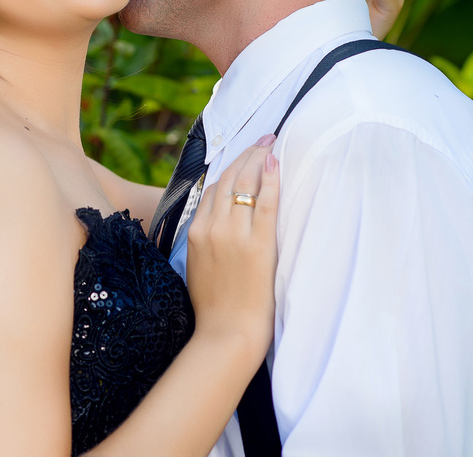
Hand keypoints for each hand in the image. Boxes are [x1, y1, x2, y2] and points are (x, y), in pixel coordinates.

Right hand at [185, 138, 279, 359]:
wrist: (226, 333)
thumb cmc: (214, 306)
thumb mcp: (197, 265)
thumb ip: (204, 238)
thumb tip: (216, 221)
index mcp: (195, 231)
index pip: (212, 189)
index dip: (230, 169)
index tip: (244, 158)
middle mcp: (212, 226)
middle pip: (229, 178)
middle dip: (246, 154)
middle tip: (262, 139)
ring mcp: (234, 233)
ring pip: (245, 183)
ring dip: (259, 158)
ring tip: (271, 144)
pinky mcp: (258, 243)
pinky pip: (266, 201)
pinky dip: (271, 179)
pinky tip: (277, 163)